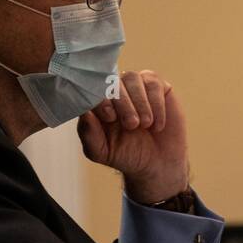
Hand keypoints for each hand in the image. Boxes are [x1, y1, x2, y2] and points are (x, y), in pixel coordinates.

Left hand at [77, 70, 188, 202]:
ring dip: (140, 102)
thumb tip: (84, 113)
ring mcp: (134, 85)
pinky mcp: (155, 85)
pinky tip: (157, 125)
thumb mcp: (103, 152)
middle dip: (122, 103)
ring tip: (146, 125)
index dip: (100, 99)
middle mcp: (114, 91)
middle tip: (132, 125)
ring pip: (132, 78)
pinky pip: (153, 84)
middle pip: (113, 82)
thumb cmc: (127, 155)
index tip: (110, 118)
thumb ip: (89, 135)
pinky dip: (156, 104)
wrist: (158, 163)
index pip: (92, 91)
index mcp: (97, 104)